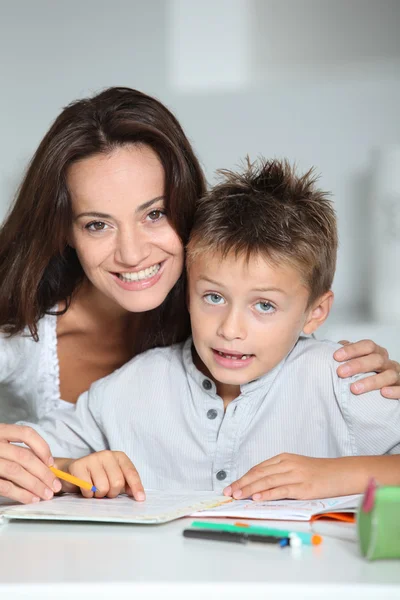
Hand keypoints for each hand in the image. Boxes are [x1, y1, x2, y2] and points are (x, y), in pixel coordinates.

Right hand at [0, 423, 61, 503]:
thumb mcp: (1, 444)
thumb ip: (17, 450)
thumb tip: (46, 465)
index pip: (26, 433)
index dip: (42, 447)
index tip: (51, 462)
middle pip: (24, 456)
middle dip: (43, 473)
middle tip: (55, 485)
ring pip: (16, 471)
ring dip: (35, 485)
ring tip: (46, 494)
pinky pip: (4, 486)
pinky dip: (20, 493)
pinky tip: (30, 499)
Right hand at [60, 450, 144, 500]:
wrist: (72, 471)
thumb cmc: (97, 477)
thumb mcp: (114, 478)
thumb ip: (126, 485)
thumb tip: (137, 495)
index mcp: (119, 457)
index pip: (131, 472)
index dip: (136, 487)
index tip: (140, 499)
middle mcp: (107, 455)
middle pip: (117, 482)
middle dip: (111, 493)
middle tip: (105, 492)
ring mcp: (92, 458)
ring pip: (102, 487)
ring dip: (98, 494)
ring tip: (94, 489)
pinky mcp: (78, 466)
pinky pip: (88, 489)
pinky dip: (87, 494)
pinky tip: (85, 488)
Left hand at [223, 453, 365, 500]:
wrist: (341, 473)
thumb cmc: (319, 473)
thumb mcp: (296, 468)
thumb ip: (279, 474)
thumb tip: (259, 486)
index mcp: (284, 458)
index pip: (258, 468)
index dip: (243, 477)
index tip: (231, 486)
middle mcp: (287, 464)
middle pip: (259, 474)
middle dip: (242, 483)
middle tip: (229, 492)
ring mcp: (295, 475)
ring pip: (267, 481)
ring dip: (250, 489)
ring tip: (237, 495)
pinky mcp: (304, 487)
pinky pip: (281, 490)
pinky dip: (267, 494)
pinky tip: (257, 498)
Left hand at [334, 339, 399, 397]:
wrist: (382, 393)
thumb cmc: (367, 375)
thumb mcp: (357, 363)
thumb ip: (348, 355)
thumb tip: (335, 348)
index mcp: (377, 353)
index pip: (367, 346)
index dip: (352, 350)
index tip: (336, 357)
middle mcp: (388, 363)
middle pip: (376, 359)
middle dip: (357, 365)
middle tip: (341, 372)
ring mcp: (396, 376)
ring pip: (389, 375)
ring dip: (371, 381)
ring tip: (354, 389)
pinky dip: (394, 391)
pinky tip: (383, 393)